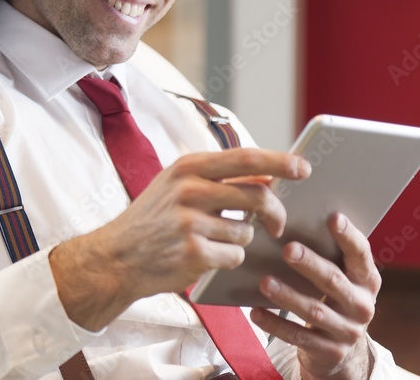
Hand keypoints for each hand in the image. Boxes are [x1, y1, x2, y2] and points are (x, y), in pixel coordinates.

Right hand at [49, 149, 310, 330]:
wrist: (115, 257)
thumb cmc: (152, 221)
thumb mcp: (175, 186)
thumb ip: (216, 179)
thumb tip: (268, 180)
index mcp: (187, 167)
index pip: (246, 159)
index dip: (279, 162)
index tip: (303, 167)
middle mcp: (190, 190)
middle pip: (257, 196)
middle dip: (275, 213)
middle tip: (278, 224)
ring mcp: (191, 222)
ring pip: (248, 231)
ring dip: (241, 241)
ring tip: (213, 242)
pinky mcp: (195, 253)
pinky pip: (236, 256)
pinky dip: (229, 260)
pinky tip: (205, 258)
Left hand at [250, 213, 380, 379]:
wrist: (342, 351)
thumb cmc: (332, 299)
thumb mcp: (340, 278)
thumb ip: (325, 254)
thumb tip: (290, 219)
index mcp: (366, 280)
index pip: (361, 254)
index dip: (348, 236)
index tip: (333, 217)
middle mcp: (362, 305)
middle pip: (334, 281)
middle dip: (311, 265)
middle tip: (288, 249)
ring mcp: (347, 331)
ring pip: (315, 311)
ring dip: (288, 296)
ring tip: (265, 282)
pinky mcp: (330, 351)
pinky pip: (299, 337)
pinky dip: (276, 324)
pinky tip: (256, 313)